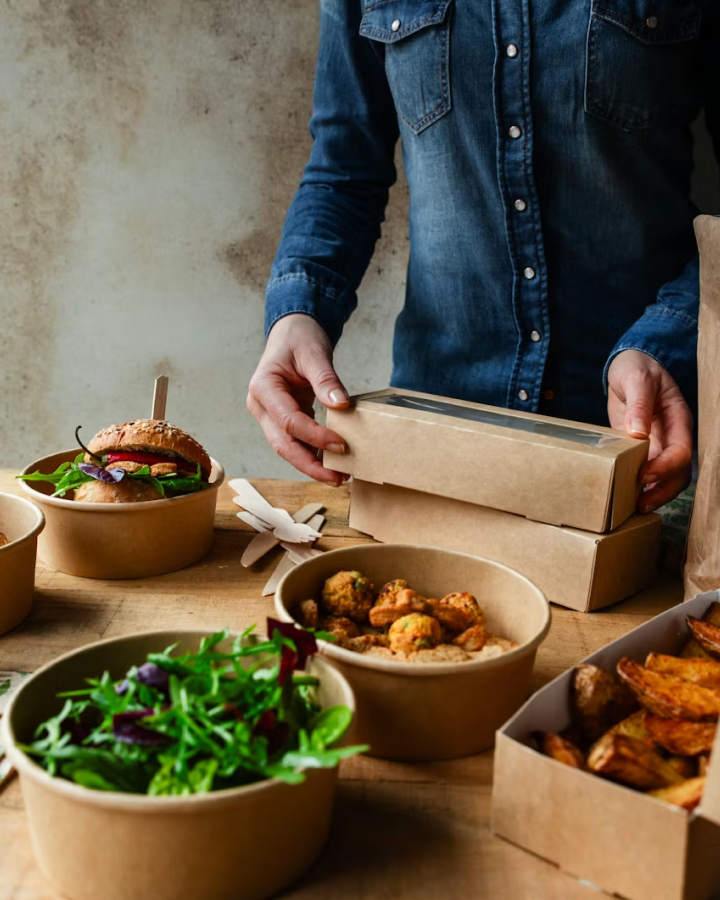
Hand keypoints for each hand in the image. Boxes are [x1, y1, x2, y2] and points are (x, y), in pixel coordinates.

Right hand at [247, 314, 350, 485]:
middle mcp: (261, 405)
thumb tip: (342, 405)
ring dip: (311, 464)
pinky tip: (332, 463)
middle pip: (283, 444)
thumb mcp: (314, 352)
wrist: (292, 331)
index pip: (288, 421)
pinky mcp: (282, 419)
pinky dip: (313, 453)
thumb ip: (326, 379)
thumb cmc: (299, 337)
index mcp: (263, 387)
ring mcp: (269, 414)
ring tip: (339, 476)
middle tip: (338, 478)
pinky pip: (296, 441)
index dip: (315, 436)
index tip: (341, 445)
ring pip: (287, 447)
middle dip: (310, 464)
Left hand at [607, 350, 692, 512]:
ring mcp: (658, 444)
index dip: (665, 467)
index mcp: (678, 418)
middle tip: (640, 503)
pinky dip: (639, 486)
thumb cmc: (636, 367)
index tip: (643, 475)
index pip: (682, 451)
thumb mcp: (636, 378)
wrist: (629, 365)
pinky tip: (625, 496)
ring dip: (654, 494)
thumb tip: (638, 432)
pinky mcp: (640, 449)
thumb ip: (639, 403)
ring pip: (666, 477)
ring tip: (633, 507)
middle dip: (663, 491)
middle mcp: (672, 435)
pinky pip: (646, 471)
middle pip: (679, 472)